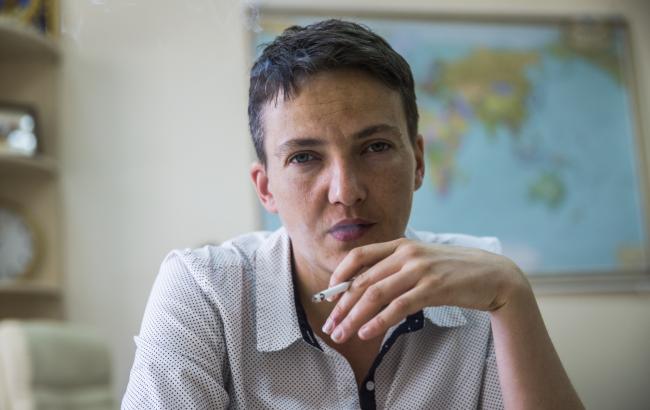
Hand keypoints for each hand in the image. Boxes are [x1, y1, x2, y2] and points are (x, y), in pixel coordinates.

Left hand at [322, 238, 528, 343]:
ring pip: (375, 295)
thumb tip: (367, 287)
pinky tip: (367, 333)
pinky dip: (379, 322)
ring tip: (342, 334)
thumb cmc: (455, 270)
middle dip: (341, 306)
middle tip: (330, 326)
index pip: (359, 255)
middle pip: (363, 281)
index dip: (339, 275)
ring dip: (354, 317)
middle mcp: (406, 254)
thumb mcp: (422, 260)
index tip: (329, 295)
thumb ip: (397, 267)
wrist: (493, 274)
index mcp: (401, 244)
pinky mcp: (433, 288)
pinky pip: (398, 307)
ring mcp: (420, 270)